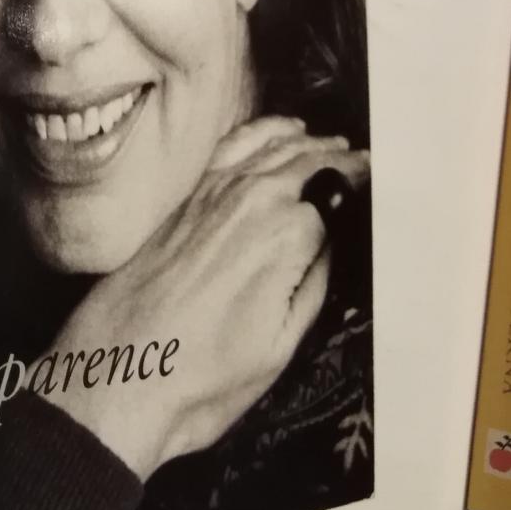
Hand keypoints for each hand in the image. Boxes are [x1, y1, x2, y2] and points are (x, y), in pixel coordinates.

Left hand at [43, 116, 370, 480]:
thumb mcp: (283, 344)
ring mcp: (214, 192)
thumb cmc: (202, 376)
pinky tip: (281, 133)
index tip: (390, 187)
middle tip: (372, 164)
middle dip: (346, 161)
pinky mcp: (187, 198)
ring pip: (276, 147)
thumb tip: (339, 241)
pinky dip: (263, 133)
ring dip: (311, 144)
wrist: (120, 376)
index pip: (343, 193)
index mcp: (287, 235)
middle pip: (313, 162)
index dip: (369, 190)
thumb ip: (317, 282)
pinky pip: (233, 147)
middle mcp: (252, 200)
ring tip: (337, 147)